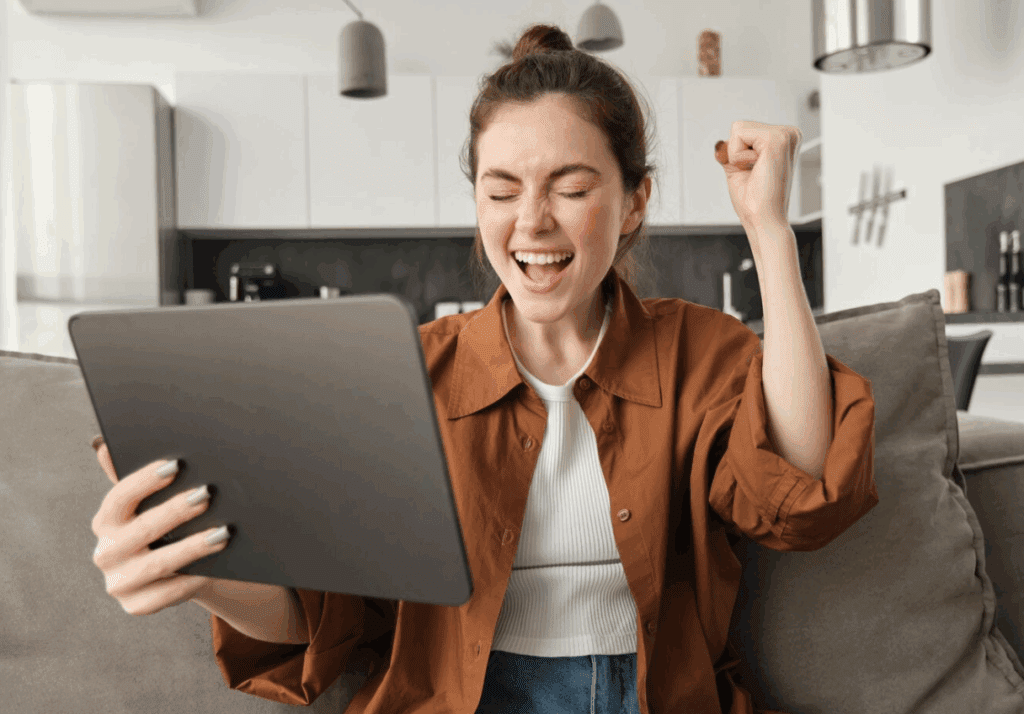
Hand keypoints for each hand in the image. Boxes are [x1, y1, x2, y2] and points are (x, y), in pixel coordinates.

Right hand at [90, 438, 229, 615]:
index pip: (120, 497)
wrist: (178, 572)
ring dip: (192, 547)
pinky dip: (193, 579)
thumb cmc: (167, 528)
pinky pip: (168, 592)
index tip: (176, 465)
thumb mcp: (154, 504)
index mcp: (105, 522)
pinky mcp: (136, 606)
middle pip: (142, 529)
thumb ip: (139, 480)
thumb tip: (103, 445)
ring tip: (223, 533)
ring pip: (158, 563)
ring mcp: (118, 583)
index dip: (146, 480)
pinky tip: (215, 567)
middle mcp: (106, 553)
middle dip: (176, 511)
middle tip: (207, 494)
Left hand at [714, 121, 800, 233]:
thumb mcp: (738, 170)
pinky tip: (757, 169)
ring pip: (738, 128)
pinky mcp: (778, 138)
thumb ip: (731, 152)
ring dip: (737, 155)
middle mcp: (788, 134)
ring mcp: (785, 134)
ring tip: (756, 172)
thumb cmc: (755, 202)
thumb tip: (719, 144)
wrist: (764, 219)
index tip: (754, 173)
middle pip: (739, 126)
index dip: (736, 154)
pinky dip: (738, 157)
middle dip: (736, 153)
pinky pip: (739, 135)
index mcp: (783, 140)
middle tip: (754, 174)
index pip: (743, 130)